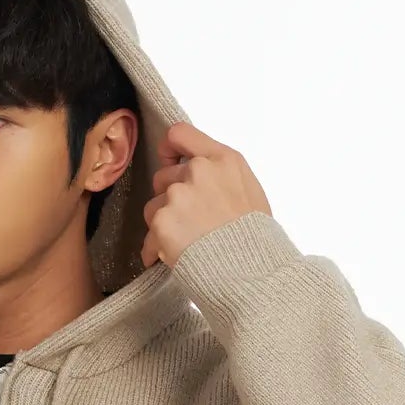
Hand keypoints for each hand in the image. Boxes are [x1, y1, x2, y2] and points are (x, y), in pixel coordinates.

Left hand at [140, 122, 270, 268]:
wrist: (251, 271)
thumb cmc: (256, 238)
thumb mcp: (249, 190)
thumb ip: (221, 175)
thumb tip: (200, 177)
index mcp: (222, 159)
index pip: (179, 134)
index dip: (169, 149)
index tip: (170, 162)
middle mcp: (199, 170)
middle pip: (164, 177)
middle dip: (170, 199)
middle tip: (187, 223)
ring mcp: (179, 194)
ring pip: (154, 206)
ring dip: (162, 225)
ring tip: (182, 245)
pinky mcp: (163, 221)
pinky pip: (149, 235)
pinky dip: (154, 250)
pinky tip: (167, 260)